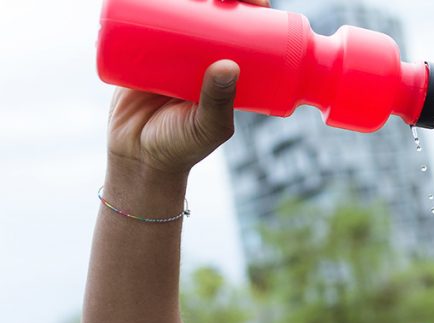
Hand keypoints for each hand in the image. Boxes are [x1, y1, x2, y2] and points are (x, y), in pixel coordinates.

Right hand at [105, 0, 270, 177]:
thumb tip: (229, 65)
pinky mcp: (138, 51)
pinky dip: (147, 1)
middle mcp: (202, 56)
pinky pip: (143, 20)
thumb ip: (219, 102)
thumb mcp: (207, 126)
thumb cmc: (181, 147)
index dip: (251, 10)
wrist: (138, 158)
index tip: (256, 1)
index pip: (245, 31)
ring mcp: (170, 52)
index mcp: (228, 69)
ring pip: (180, 12)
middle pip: (213, 13)